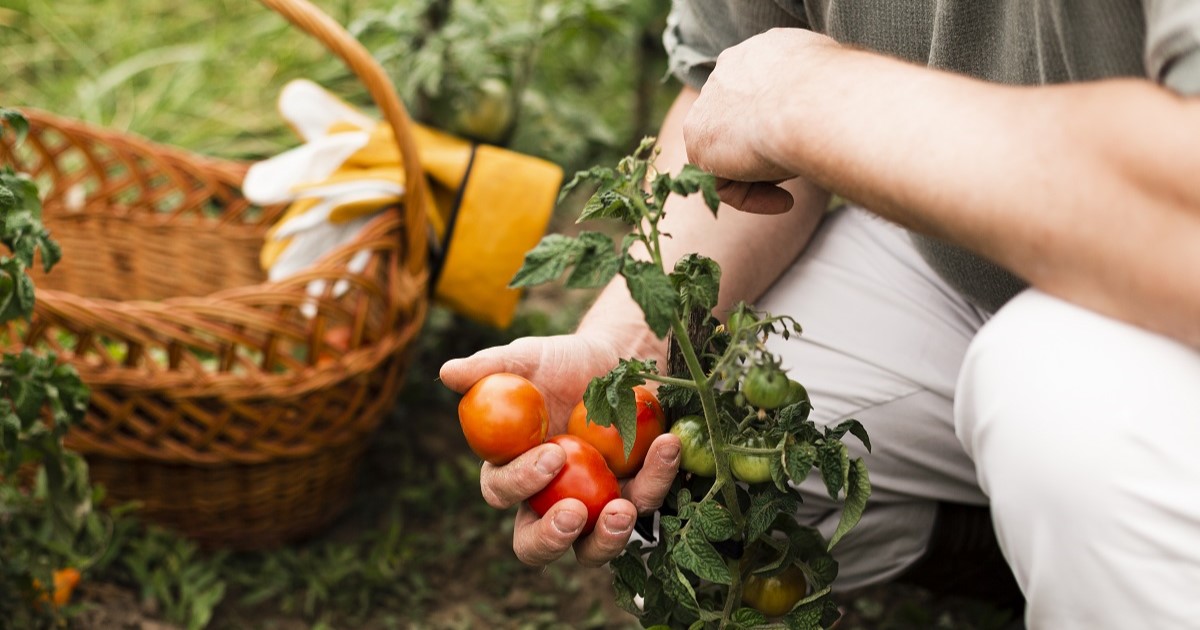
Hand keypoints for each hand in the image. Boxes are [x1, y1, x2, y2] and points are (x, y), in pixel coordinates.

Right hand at [440, 334, 680, 566]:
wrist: (618, 357)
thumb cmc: (563, 362)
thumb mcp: (530, 357)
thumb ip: (491, 366)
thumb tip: (447, 372)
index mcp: (512, 470)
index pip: (502, 492)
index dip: (520, 482)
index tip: (550, 457)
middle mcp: (548, 500)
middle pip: (536, 545)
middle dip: (551, 539)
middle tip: (573, 516)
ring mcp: (593, 507)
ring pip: (592, 549)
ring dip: (608, 537)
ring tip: (623, 510)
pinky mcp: (636, 496)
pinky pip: (646, 501)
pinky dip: (657, 477)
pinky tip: (666, 445)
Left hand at [683, 28, 837, 213]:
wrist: (816, 102)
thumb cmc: (840, 94)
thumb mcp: (836, 84)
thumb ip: (818, 96)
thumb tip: (831, 115)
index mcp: (763, 52)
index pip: (761, 94)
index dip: (780, 126)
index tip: (806, 144)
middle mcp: (729, 70)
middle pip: (742, 124)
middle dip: (767, 151)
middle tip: (800, 167)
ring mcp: (708, 102)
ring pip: (732, 152)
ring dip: (764, 173)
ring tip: (798, 176)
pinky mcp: (697, 137)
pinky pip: (721, 180)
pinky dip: (752, 197)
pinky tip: (786, 201)